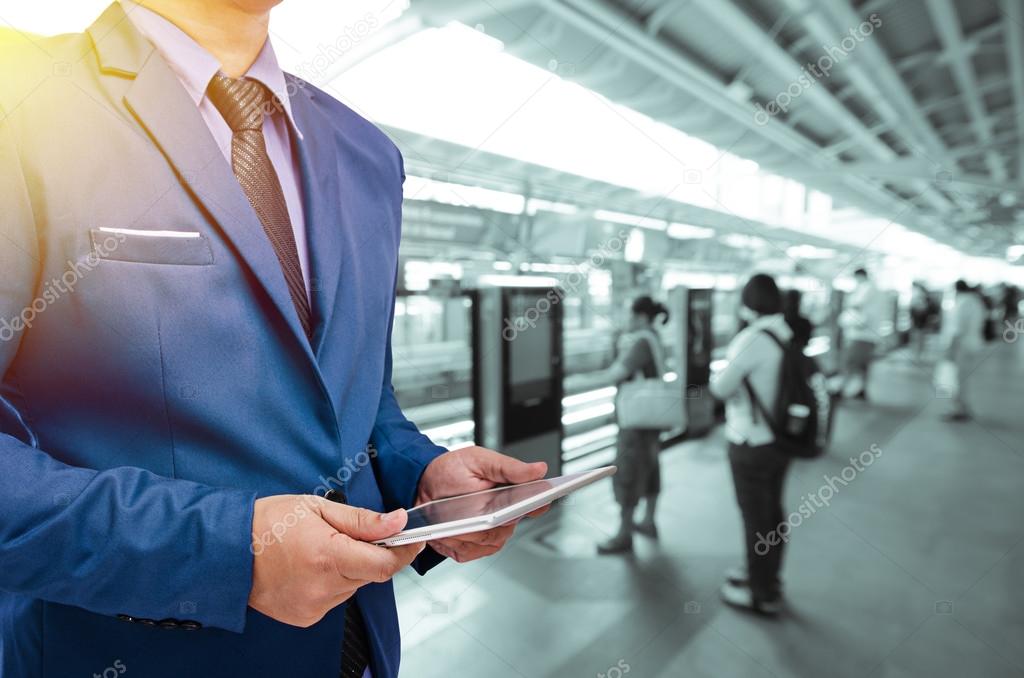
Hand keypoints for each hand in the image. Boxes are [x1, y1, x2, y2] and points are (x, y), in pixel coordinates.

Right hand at [248, 495, 423, 627]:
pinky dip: (331, 581)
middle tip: (346, 533)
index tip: (413, 538)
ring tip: (318, 549)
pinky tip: (308, 567)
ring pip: (352, 585)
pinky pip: (334, 597)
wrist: (225, 552)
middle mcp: (323, 587)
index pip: (385, 564)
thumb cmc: (266, 523)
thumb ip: (362, 520)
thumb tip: (397, 521)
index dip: (404, 551)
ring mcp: (314, 606)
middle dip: (368, 553)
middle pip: (369, 574)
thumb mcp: (317, 508)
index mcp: (328, 557)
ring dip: (348, 567)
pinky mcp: (305, 616)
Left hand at [416, 447, 548, 562]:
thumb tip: (539, 469)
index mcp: (512, 495)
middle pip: (506, 528)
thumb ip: (509, 467)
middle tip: (472, 508)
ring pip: (486, 542)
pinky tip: (447, 527)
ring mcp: (488, 536)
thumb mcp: (480, 460)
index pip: (535, 504)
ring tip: (452, 516)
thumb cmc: (453, 470)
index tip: (532, 503)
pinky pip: (468, 552)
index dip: (537, 505)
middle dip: (489, 519)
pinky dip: (454, 541)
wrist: (423, 484)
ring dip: (468, 529)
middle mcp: (504, 519)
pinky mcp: (470, 549)